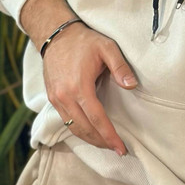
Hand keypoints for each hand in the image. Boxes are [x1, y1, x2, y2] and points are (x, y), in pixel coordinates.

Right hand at [42, 21, 136, 155]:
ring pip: (73, 128)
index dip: (109, 135)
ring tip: (106, 144)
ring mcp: (56, 99)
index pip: (97, 119)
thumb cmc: (84, 41)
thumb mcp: (106, 47)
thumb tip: (132, 85)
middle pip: (84, 128)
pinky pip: (65, 120)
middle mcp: (64, 96)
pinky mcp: (52, 98)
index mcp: (79, 86)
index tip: (121, 147)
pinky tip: (90, 131)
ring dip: (90, 139)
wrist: (55, 35)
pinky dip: (78, 130)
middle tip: (117, 150)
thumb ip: (120, 66)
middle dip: (101, 142)